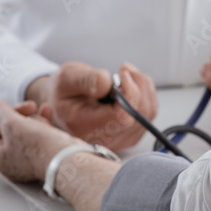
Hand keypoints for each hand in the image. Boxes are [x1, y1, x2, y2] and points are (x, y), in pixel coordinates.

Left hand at [0, 100, 80, 182]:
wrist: (69, 160)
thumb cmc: (41, 149)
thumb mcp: (13, 123)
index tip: (6, 111)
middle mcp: (10, 162)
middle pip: (5, 132)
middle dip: (17, 116)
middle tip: (27, 109)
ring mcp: (28, 160)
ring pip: (23, 132)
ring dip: (31, 118)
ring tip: (40, 113)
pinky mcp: (43, 155)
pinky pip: (38, 136)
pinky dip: (42, 122)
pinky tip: (47, 112)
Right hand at [30, 62, 158, 151]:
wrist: (62, 103)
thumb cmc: (64, 90)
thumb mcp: (67, 77)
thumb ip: (85, 79)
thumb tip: (106, 83)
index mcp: (85, 128)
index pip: (121, 117)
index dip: (130, 93)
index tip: (123, 73)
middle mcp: (104, 141)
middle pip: (139, 116)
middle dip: (138, 86)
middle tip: (124, 69)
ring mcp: (118, 141)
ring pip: (147, 114)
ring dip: (144, 89)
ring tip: (126, 75)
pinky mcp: (128, 136)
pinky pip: (148, 115)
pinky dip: (145, 96)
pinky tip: (130, 86)